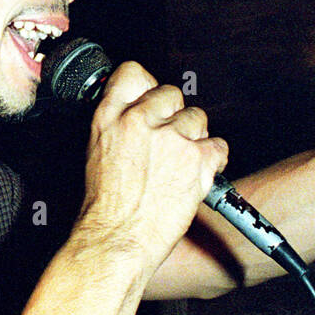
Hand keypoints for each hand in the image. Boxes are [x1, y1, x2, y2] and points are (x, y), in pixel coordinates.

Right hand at [78, 61, 228, 275]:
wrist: (117, 240)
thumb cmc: (105, 208)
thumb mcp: (96, 154)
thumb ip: (118, 127)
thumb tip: (139, 115)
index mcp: (109, 118)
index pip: (133, 74)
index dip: (147, 86)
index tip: (151, 98)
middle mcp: (140, 121)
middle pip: (172, 94)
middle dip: (174, 116)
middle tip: (168, 143)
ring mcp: (170, 138)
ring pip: (198, 119)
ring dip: (194, 139)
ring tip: (180, 165)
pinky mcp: (197, 158)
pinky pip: (218, 146)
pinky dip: (213, 161)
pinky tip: (197, 174)